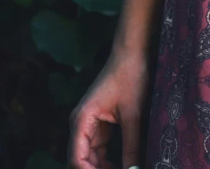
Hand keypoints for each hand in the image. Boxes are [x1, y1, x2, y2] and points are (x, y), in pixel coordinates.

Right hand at [67, 51, 149, 168]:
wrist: (132, 52)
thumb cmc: (130, 76)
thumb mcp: (133, 115)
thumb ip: (131, 147)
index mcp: (81, 121)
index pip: (76, 160)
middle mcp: (80, 125)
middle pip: (81, 161)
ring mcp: (89, 125)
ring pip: (91, 158)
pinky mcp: (100, 124)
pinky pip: (100, 150)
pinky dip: (109, 161)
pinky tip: (124, 166)